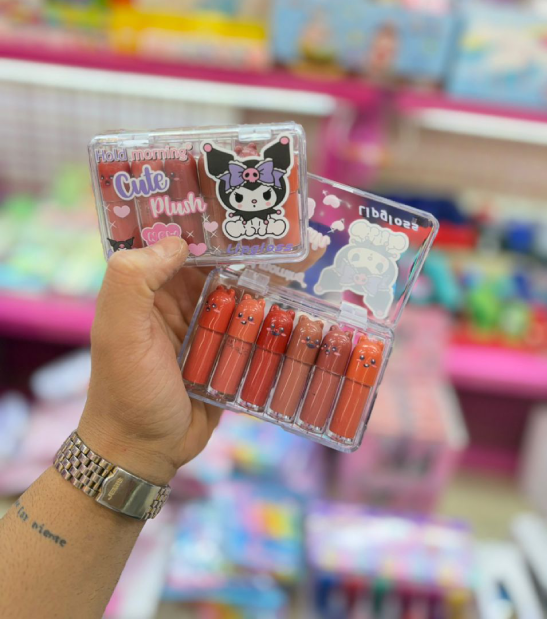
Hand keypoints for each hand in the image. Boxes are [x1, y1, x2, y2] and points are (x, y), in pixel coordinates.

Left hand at [78, 234, 327, 484]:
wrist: (144, 452)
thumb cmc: (126, 391)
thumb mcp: (118, 332)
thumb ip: (133, 280)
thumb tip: (180, 241)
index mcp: (154, 284)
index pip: (190, 240)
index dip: (220, 221)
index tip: (253, 202)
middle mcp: (184, 298)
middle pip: (229, 263)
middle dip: (264, 246)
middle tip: (305, 232)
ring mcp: (211, 326)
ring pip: (251, 293)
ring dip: (282, 279)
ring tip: (319, 259)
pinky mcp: (233, 353)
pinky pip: (261, 329)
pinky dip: (285, 319)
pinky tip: (314, 308)